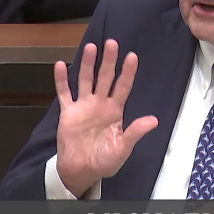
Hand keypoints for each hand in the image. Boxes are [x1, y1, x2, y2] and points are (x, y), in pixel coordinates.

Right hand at [54, 40, 157, 197]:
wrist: (82, 171)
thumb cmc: (105, 160)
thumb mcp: (123, 148)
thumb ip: (135, 132)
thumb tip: (153, 120)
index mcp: (115, 111)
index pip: (123, 87)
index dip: (127, 72)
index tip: (132, 56)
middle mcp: (100, 104)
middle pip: (105, 77)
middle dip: (108, 60)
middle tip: (112, 42)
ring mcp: (83, 106)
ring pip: (86, 80)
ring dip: (88, 64)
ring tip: (91, 47)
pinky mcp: (68, 112)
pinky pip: (64, 93)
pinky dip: (61, 80)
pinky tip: (60, 65)